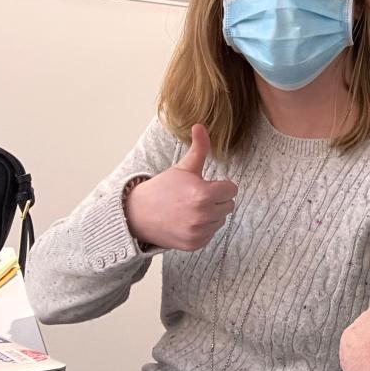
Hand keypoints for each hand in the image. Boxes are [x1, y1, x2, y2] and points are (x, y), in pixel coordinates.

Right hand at [123, 125, 237, 250]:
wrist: (137, 215)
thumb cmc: (163, 189)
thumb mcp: (183, 168)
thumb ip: (199, 148)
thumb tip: (201, 125)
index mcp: (203, 194)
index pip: (232, 189)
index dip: (220, 185)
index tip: (206, 185)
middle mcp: (202, 215)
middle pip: (229, 205)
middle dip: (217, 200)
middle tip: (196, 197)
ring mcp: (198, 232)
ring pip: (221, 220)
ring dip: (211, 215)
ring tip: (190, 209)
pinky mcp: (194, 244)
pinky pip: (210, 234)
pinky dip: (202, 229)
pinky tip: (186, 221)